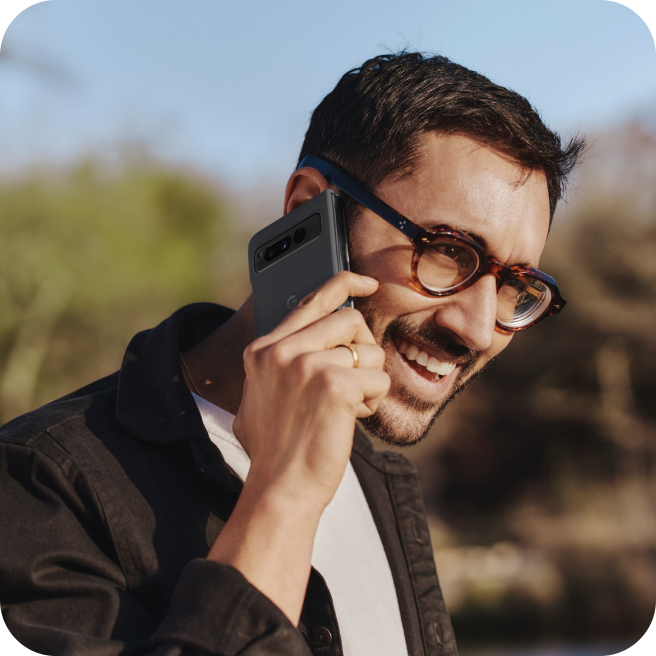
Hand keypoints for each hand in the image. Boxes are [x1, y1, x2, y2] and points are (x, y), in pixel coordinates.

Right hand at [207, 271, 389, 623]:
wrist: (280, 489)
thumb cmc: (276, 449)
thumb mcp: (261, 397)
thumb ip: (279, 364)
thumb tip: (310, 340)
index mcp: (264, 350)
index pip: (312, 300)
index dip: (345, 282)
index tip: (368, 282)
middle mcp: (282, 350)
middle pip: (349, 319)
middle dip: (363, 348)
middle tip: (356, 379)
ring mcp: (307, 364)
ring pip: (368, 349)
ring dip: (369, 378)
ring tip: (351, 406)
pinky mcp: (335, 385)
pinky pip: (377, 377)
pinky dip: (374, 399)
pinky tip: (354, 418)